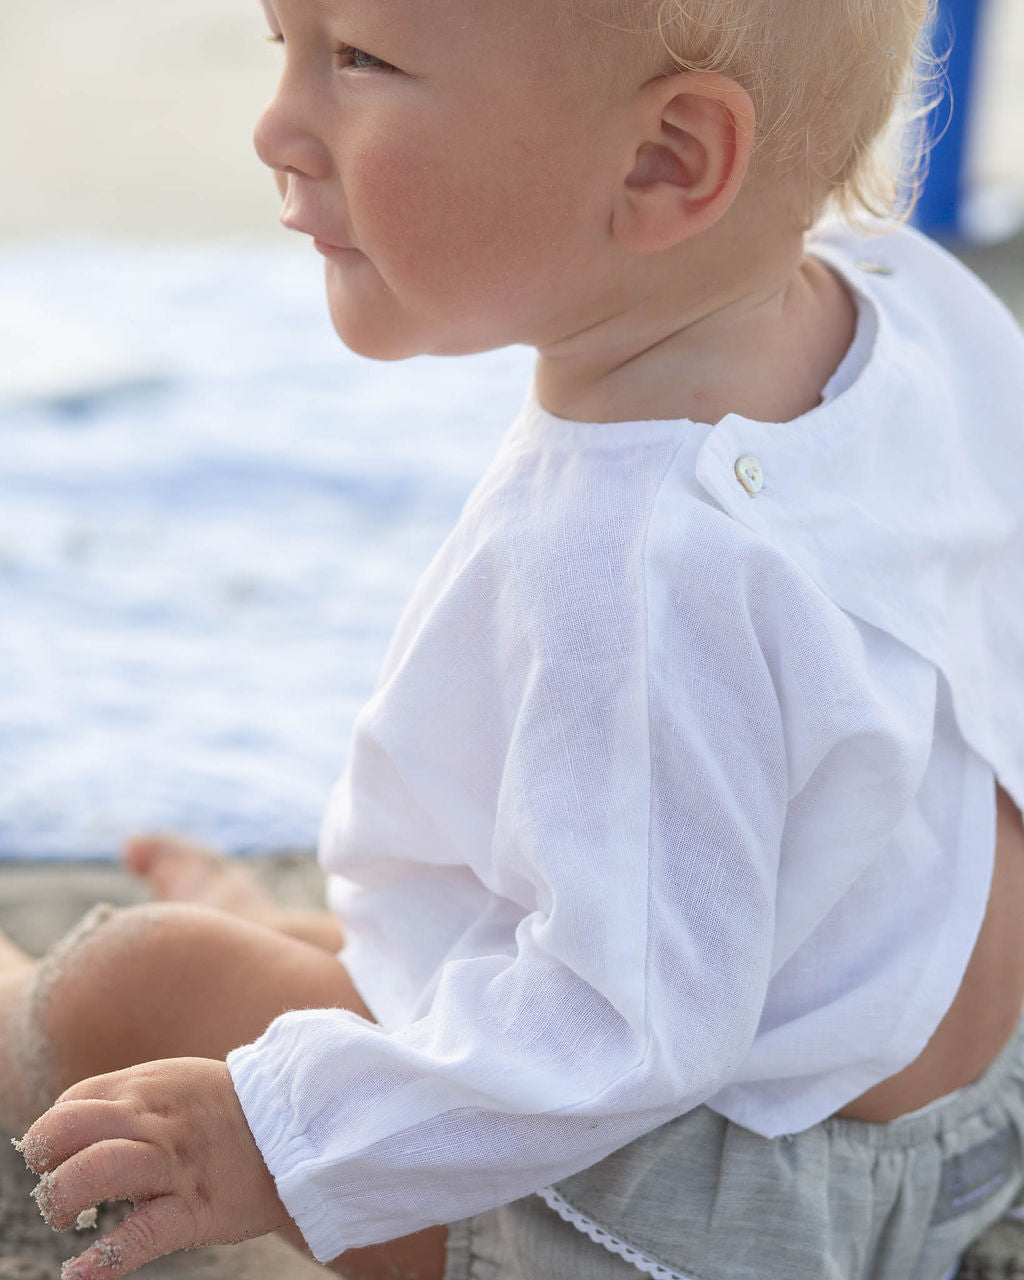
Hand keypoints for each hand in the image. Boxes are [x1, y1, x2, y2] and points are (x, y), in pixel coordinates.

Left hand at [16, 1057, 292, 1279]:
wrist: (301, 1127)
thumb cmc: (230, 1109)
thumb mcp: (178, 1083)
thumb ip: (131, 1101)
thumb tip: (76, 1128)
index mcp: (147, 1088)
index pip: (71, 1105)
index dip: (55, 1135)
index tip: (63, 1159)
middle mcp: (155, 1120)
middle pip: (69, 1127)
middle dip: (43, 1159)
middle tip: (54, 1187)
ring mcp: (175, 1164)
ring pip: (96, 1170)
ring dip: (63, 1199)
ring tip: (67, 1217)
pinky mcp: (197, 1209)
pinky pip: (140, 1234)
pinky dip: (102, 1260)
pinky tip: (79, 1274)